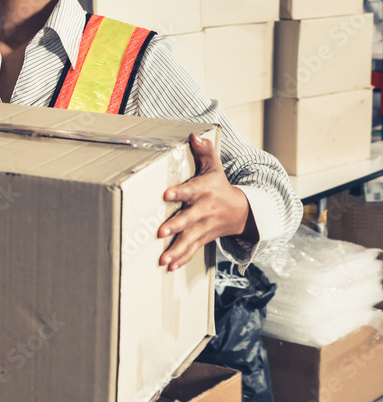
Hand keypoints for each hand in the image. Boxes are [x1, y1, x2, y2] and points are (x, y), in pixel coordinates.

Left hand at [157, 133, 256, 271]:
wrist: (241, 211)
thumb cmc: (220, 186)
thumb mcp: (215, 167)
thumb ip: (204, 151)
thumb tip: (193, 135)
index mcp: (204, 191)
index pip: (191, 190)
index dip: (179, 192)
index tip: (166, 194)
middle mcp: (203, 211)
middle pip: (189, 219)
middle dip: (176, 226)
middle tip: (161, 231)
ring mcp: (203, 227)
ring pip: (189, 240)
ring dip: (176, 250)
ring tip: (163, 259)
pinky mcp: (202, 238)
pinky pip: (192, 250)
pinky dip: (182, 259)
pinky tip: (170, 267)